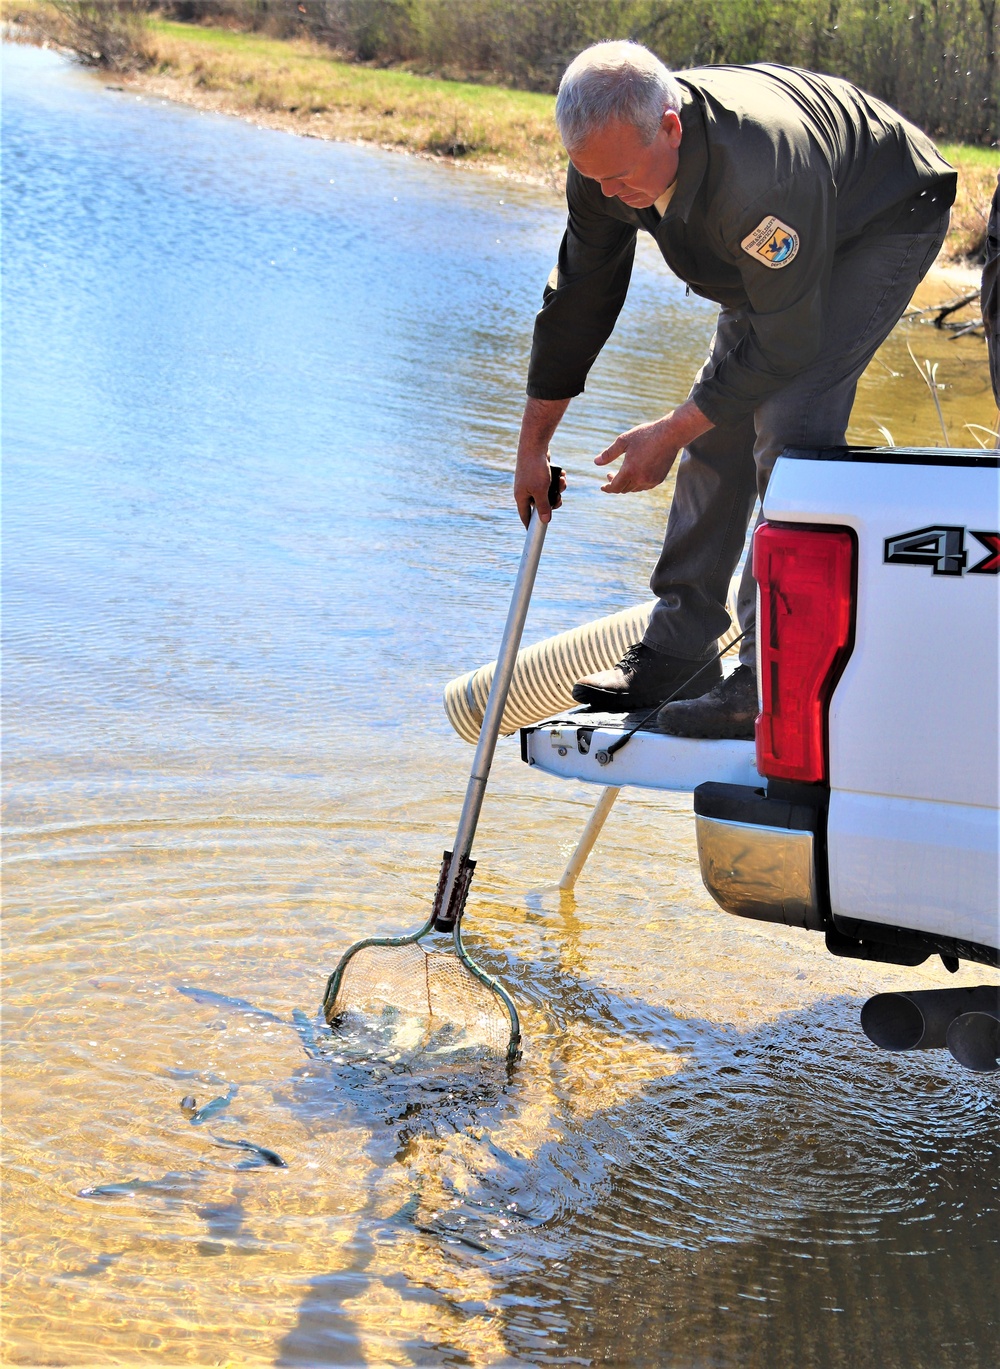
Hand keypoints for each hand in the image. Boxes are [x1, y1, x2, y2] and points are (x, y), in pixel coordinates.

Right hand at [513, 396, 570, 526]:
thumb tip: (546, 521)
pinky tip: (561, 475)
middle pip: (540, 505)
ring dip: (558, 489)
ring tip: (562, 482)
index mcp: (521, 497)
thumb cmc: (535, 468)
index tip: (534, 533)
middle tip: (559, 499)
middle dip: (553, 502)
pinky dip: (557, 480)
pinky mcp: (539, 474)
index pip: (525, 516)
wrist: (535, 445)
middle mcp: (525, 490)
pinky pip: (550, 482)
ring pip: (548, 493)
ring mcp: (532, 482)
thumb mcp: (540, 491)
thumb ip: (544, 507)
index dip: (531, 525)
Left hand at [595, 400, 712, 493]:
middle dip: (615, 484)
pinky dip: (636, 484)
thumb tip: (596, 462)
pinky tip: (634, 475)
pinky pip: (644, 486)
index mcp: (630, 470)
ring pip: (634, 489)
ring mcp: (651, 480)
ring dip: (626, 485)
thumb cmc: (646, 435)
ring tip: (622, 474)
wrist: (670, 434)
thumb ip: (609, 453)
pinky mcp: (659, 479)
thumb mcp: (624, 441)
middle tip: (609, 474)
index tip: (602, 487)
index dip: (607, 488)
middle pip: (623, 489)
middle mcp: (640, 479)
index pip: (614, 487)